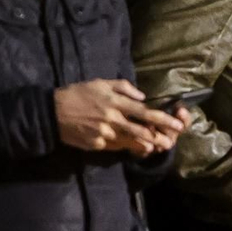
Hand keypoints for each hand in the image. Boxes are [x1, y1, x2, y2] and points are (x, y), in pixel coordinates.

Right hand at [54, 78, 182, 154]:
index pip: (145, 112)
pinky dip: (124, 147)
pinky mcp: (96, 145)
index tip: (178, 124)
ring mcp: (104, 134)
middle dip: (158, 137)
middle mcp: (112, 119)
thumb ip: (124, 87)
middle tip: (170, 142)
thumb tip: (142, 96)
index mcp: (115, 102)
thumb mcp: (101, 83)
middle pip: (142, 131)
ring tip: (155, 147)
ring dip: (144, 145)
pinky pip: (114, 147)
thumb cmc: (78, 94)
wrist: (52, 112)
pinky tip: (131, 147)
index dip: (164, 119)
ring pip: (130, 142)